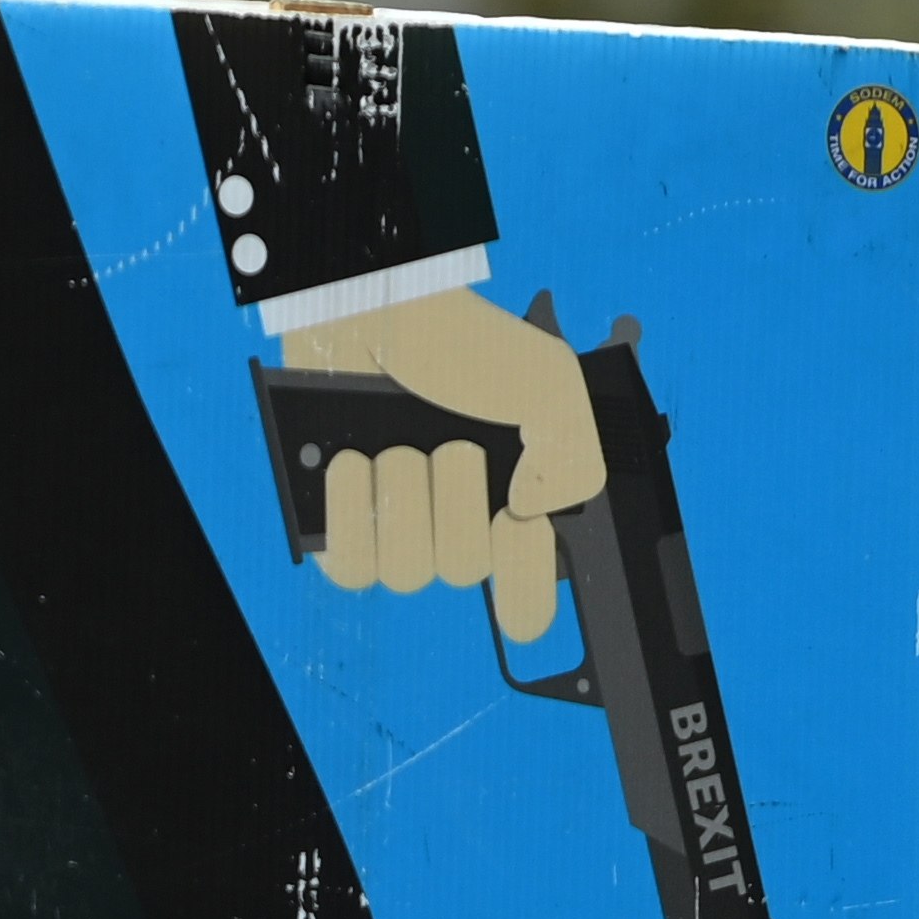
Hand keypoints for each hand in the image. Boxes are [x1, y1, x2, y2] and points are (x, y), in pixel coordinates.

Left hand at [278, 286, 604, 646]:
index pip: (527, 601)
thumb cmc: (464, 348)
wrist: (379, 317)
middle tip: (454, 442)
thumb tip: (532, 512)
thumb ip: (575, 453)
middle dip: (461, 496)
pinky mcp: (343, 535)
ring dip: (409, 496)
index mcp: (515, 514)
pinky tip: (354, 463)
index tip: (521, 527)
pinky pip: (352, 567)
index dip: (528, 590)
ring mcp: (400, 536)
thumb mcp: (551, 384)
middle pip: (466, 571)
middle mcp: (458, 532)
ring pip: (409, 571)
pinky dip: (354, 512)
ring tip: (399, 444)